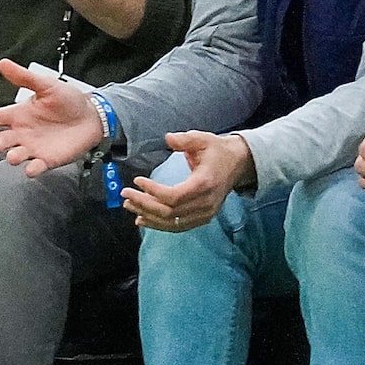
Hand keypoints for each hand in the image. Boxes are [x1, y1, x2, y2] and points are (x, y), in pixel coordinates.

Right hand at [0, 57, 103, 174]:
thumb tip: (3, 63)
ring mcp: (33, 147)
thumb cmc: (68, 100)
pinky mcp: (47, 160)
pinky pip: (36, 167)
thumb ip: (24, 77)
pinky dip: (32, 170)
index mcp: (19, 114)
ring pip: (16, 155)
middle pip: (2, 140)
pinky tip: (31, 168)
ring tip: (14, 156)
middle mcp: (22, 132)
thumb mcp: (46, 85)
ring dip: (13, 157)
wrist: (92, 117)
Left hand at [126, 130, 247, 233]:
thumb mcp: (203, 138)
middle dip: (144, 204)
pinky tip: (143, 218)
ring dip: (148, 216)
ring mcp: (206, 213)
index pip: (174, 196)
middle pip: (169, 212)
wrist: (238, 164)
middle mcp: (206, 203)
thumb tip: (168, 138)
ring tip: (129, 206)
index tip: (137, 181)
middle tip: (125, 195)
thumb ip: (185, 139)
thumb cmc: (217, 151)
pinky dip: (159, 224)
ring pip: (172, 223)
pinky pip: (178, 226)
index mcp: (205, 183)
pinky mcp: (203, 218)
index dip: (153, 191)